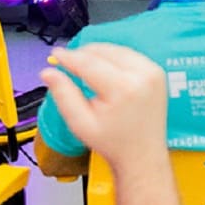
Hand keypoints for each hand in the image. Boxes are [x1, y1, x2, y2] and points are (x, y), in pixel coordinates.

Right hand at [40, 44, 167, 168]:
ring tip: (83, 66)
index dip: (69, 57)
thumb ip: (63, 94)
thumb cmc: (113, 142)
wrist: (142, 155)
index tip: (56, 54)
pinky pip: (129, 54)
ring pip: (116, 50)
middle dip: (83, 54)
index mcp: (123, 89)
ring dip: (97, 53)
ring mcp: (152, 72)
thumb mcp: (80, 123)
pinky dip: (113, 57)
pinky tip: (102, 67)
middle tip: (67, 61)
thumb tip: (48, 72)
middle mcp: (142, 76)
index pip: (89, 63)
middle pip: (103, 52)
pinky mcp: (156, 72)